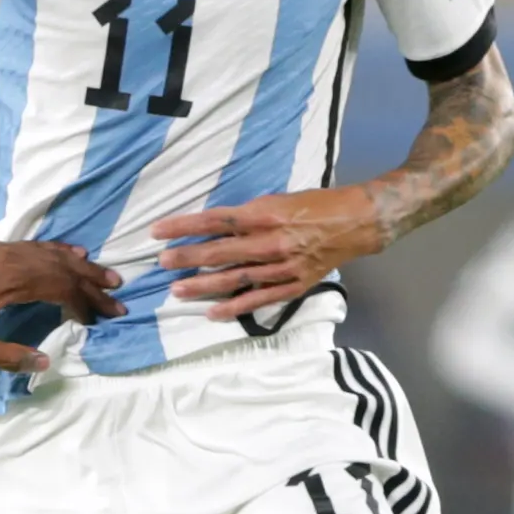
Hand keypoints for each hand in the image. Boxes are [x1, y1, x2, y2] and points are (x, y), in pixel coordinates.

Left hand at [0, 239, 123, 371]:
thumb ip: (8, 356)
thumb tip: (45, 362)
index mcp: (11, 284)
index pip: (61, 290)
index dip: (84, 306)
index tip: (99, 321)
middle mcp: (15, 261)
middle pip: (65, 270)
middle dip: (93, 286)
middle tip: (118, 299)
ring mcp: (7, 250)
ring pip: (55, 254)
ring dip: (83, 267)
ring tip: (106, 277)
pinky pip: (38, 245)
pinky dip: (60, 250)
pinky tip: (73, 254)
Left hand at [149, 187, 384, 321]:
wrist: (355, 223)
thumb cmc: (315, 206)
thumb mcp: (278, 200)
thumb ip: (247, 215)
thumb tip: (215, 227)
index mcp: (264, 214)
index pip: (214, 220)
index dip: (184, 226)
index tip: (158, 231)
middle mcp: (270, 242)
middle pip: (219, 251)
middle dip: (187, 257)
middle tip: (162, 262)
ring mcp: (281, 267)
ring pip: (234, 279)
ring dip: (203, 285)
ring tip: (177, 290)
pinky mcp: (293, 285)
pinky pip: (259, 299)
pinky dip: (235, 308)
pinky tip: (212, 313)